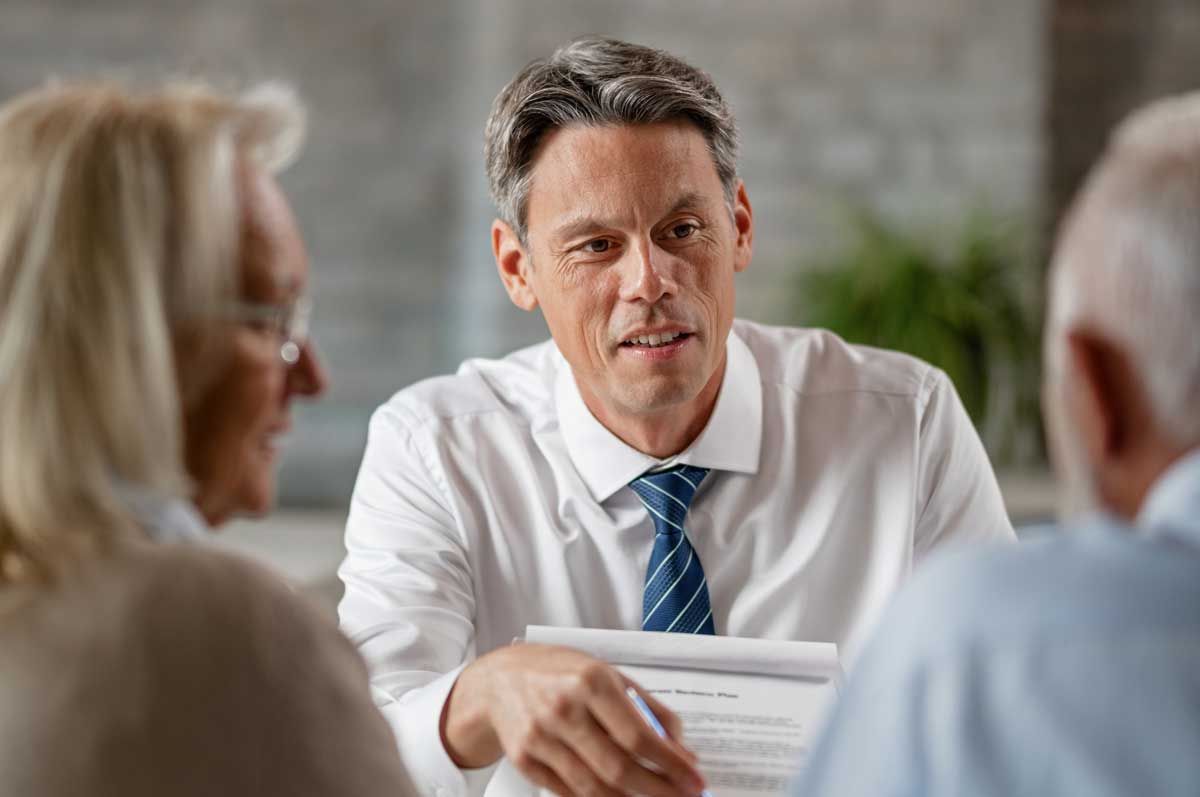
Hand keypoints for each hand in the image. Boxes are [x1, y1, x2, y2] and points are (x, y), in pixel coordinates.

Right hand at [441, 643, 705, 796]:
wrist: (499, 680)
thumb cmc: (559, 673)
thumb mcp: (608, 674)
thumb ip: (647, 707)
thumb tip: (680, 747)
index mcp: (590, 681)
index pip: (639, 736)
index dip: (671, 765)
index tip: (694, 780)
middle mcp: (564, 709)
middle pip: (619, 768)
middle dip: (658, 790)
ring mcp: (541, 737)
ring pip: (595, 788)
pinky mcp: (525, 761)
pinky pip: (570, 793)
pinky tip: (619, 795)